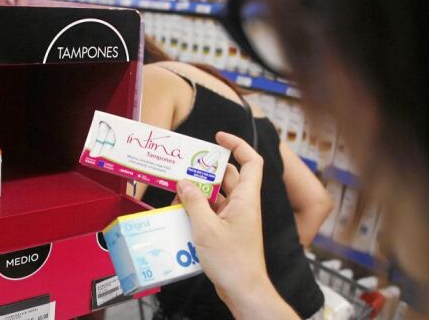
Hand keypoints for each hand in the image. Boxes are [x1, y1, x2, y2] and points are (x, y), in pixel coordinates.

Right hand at [176, 132, 298, 318]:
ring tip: (177, 193)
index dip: (238, 145)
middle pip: (227, 177)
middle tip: (185, 168)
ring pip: (216, 196)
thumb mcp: (206, 228)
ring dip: (198, 193)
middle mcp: (242, 205)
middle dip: (206, 171)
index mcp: (245, 198)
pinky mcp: (227, 231)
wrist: (243, 290)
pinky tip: (181, 215)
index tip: (218, 138)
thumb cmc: (232, 260)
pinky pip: (212, 212)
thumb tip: (184, 182)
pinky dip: (198, 211)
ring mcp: (235, 219)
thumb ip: (194, 202)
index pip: (251, 161)